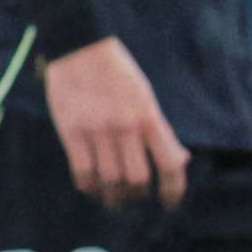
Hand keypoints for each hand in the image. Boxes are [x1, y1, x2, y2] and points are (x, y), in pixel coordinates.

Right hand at [41, 35, 187, 207]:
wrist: (79, 47)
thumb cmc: (117, 72)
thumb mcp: (146, 97)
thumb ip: (161, 131)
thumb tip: (181, 160)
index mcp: (148, 117)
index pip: (169, 165)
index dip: (173, 190)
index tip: (169, 203)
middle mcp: (125, 127)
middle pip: (136, 179)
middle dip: (137, 195)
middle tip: (133, 197)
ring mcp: (96, 130)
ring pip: (109, 179)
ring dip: (112, 195)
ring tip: (111, 198)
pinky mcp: (71, 131)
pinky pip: (82, 171)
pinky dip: (88, 185)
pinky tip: (91, 187)